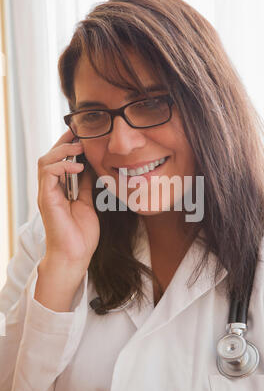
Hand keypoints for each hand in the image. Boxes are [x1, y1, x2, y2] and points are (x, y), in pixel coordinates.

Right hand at [37, 129, 99, 270]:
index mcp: (59, 189)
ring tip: (80, 148)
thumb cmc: (81, 234)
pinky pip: (48, 174)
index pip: (59, 160)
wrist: (75, 255)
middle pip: (49, 156)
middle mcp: (50, 189)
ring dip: (63, 151)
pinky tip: (77, 166)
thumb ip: (86, 185)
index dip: (69, 146)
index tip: (84, 135)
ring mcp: (46, 194)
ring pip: (45, 161)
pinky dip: (62, 166)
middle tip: (81, 134)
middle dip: (64, 142)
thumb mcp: (88, 202)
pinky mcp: (46, 199)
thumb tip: (90, 166)